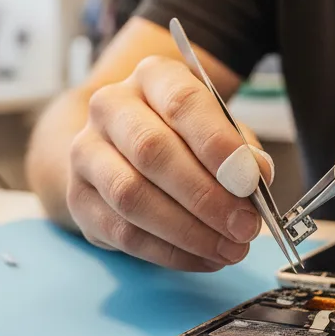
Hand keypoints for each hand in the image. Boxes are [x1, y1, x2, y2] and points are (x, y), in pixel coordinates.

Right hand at [66, 56, 272, 270]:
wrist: (121, 149)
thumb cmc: (181, 136)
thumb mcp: (218, 129)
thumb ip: (240, 148)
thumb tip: (256, 174)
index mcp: (151, 77)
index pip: (182, 102)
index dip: (217, 143)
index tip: (249, 181)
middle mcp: (110, 107)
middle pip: (152, 150)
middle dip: (205, 196)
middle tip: (243, 227)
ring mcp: (86, 152)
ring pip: (132, 195)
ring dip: (187, 231)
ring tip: (227, 249)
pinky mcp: (78, 198)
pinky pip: (123, 232)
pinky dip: (169, 252)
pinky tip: (201, 257)